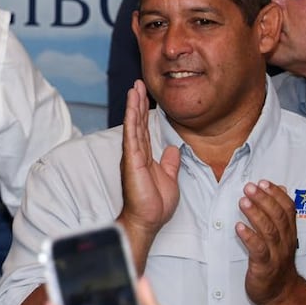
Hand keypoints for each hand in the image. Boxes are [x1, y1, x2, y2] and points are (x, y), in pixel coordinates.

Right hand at [117, 80, 179, 269]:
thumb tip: (174, 149)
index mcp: (145, 157)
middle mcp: (136, 153)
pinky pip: (132, 135)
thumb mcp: (170, 179)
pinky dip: (132, 119)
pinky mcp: (131, 159)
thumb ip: (170, 163)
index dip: (145, 112)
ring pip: (133, 125)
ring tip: (134, 87)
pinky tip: (132, 106)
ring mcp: (132, 155)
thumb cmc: (155, 204)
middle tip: (139, 83)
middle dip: (138, 102)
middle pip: (137, 122)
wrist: (147, 220)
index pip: (145, 129)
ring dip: (134, 105)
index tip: (146, 96)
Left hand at [238, 180, 300, 304]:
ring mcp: (275, 255)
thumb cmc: (276, 263)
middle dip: (264, 200)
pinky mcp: (264, 267)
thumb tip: (280, 189)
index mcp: (288, 234)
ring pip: (269, 231)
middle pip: (278, 217)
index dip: (276, 195)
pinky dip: (249, 237)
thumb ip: (280, 215)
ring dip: (256, 214)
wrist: (281, 294)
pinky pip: (258, 250)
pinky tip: (239, 227)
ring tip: (243, 201)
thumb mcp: (281, 238)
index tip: (263, 182)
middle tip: (250, 187)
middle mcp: (284, 242)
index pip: (288, 210)